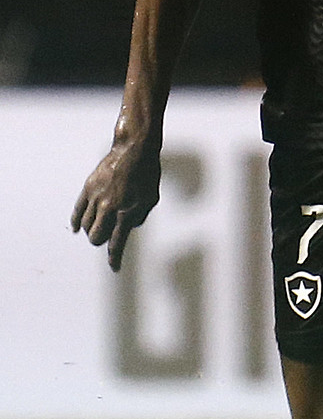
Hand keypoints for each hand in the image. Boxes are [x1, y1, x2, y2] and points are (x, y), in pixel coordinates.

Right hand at [72, 137, 162, 271]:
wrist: (133, 151)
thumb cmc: (147, 175)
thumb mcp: (151, 199)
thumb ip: (139, 217)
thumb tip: (129, 228)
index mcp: (127, 212)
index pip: (117, 243)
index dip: (114, 258)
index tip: (114, 268)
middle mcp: (109, 208)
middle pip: (95, 237)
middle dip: (100, 241)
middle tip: (106, 238)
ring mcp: (96, 198)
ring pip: (85, 225)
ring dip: (91, 230)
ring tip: (98, 228)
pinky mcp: (88, 188)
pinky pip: (77, 210)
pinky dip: (76, 221)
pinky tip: (76, 227)